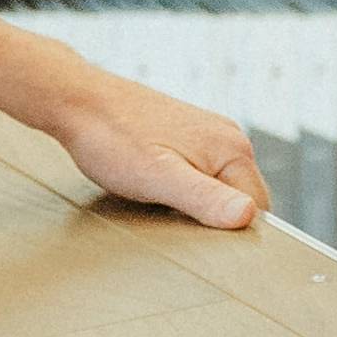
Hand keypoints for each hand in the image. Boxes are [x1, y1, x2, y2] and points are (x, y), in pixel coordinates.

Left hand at [39, 60, 266, 229]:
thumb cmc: (112, 137)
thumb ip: (206, 199)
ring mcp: (208, 134)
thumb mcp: (159, 179)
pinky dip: (183, 188)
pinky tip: (155, 186)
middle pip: (240, 199)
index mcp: (232, 148)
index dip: (228, 231)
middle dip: (212, 217)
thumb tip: (247, 216)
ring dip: (196, 204)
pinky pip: (201, 175)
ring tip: (158, 198)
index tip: (194, 233)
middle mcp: (227, 137)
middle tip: (170, 215)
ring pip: (219, 189)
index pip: (257, 211)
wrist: (79, 103)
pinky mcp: (188, 136)